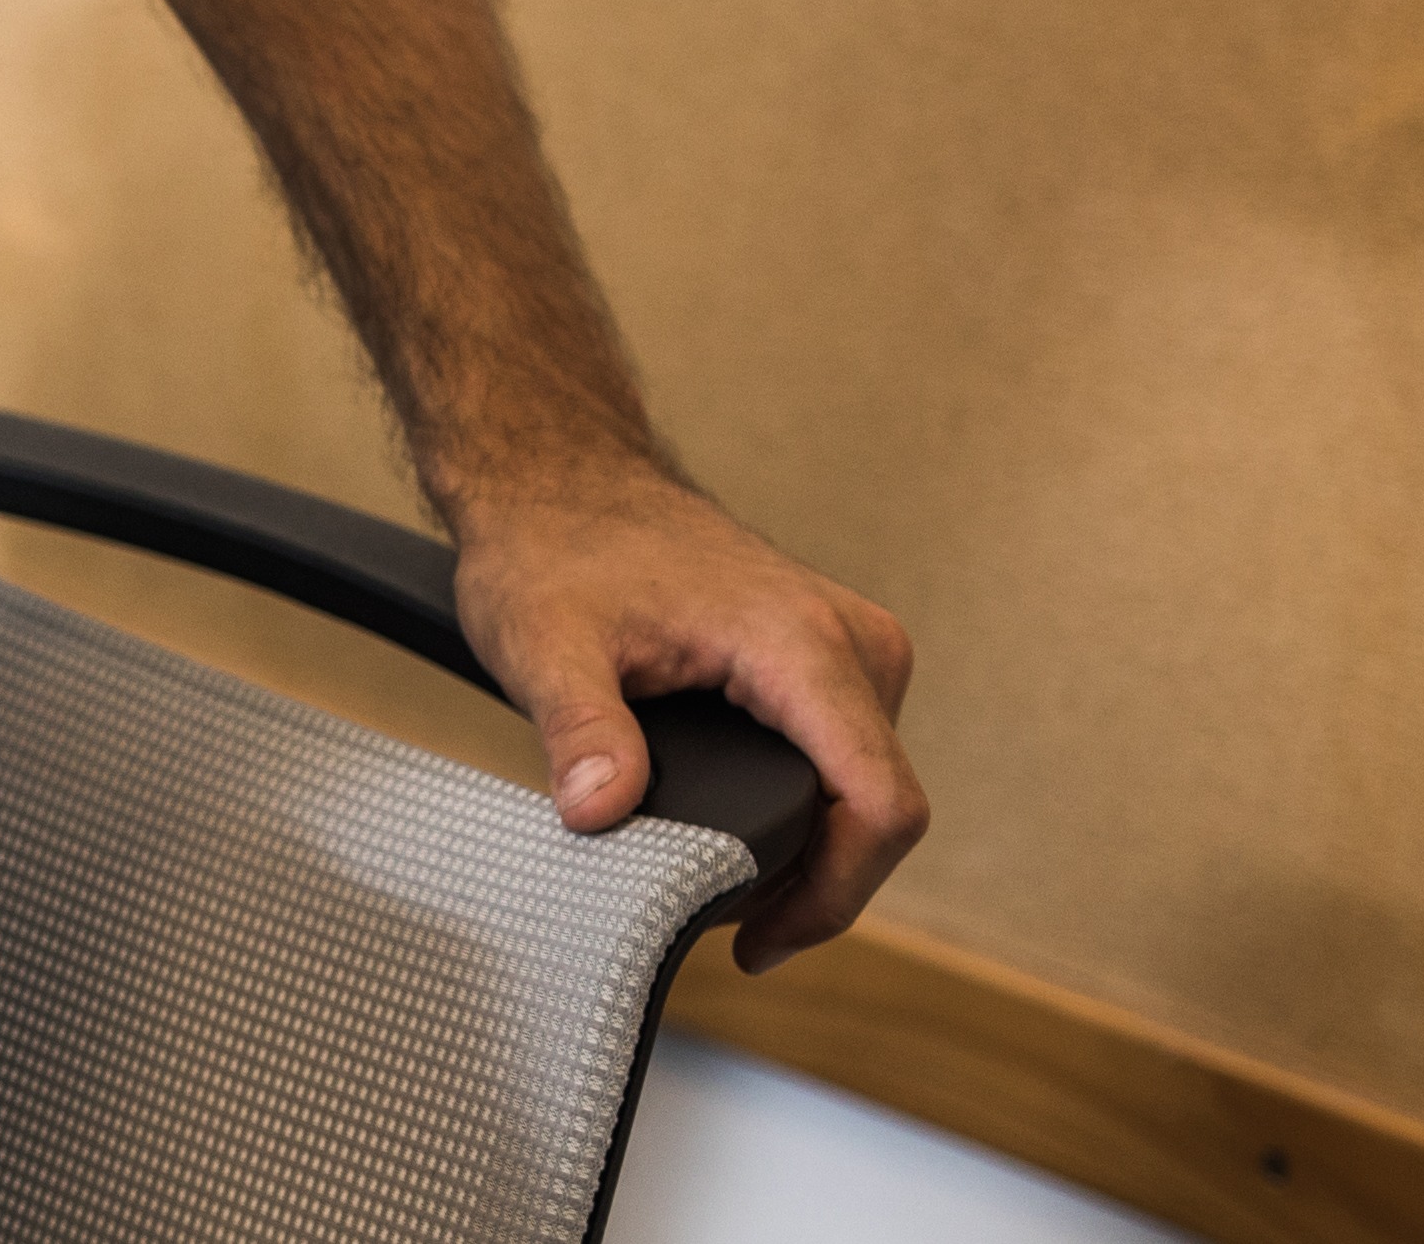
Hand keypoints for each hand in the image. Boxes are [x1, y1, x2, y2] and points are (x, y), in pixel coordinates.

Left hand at [441, 454, 925, 966]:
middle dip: (811, 883)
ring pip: (867, 788)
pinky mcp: (834, 657)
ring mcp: (852, 646)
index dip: (835, 895)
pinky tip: (738, 839)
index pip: (879, 803)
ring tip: (715, 888)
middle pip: (878, 808)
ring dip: (809, 851)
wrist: (561, 478)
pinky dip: (804, 811)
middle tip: (718, 926)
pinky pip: (848, 758)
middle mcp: (853, 642)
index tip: (759, 944)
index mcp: (803, 643)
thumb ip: (579, 730)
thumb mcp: (544, 645)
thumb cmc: (553, 548)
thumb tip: (601, 811)